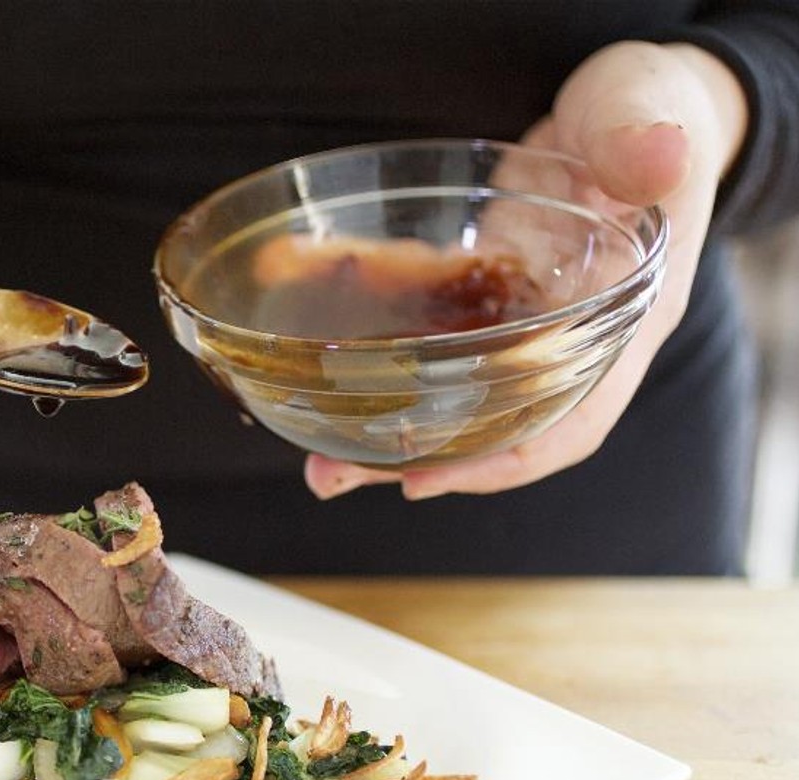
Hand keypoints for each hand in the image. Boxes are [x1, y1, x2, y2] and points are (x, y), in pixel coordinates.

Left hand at [304, 40, 748, 501]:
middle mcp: (564, 344)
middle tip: (330, 474)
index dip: (502, 461)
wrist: (614, 109)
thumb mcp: (647, 110)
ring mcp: (512, 331)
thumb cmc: (640, 112)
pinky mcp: (471, 308)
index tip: (421, 480)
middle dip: (416, 461)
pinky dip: (370, 362)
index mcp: (623, 323)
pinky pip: (420, 347)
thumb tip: (658, 157)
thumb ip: (642, 136)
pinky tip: (311, 363)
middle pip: (494, 431)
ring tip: (314, 457)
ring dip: (381, 433)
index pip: (573, 422)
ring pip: (449, 402)